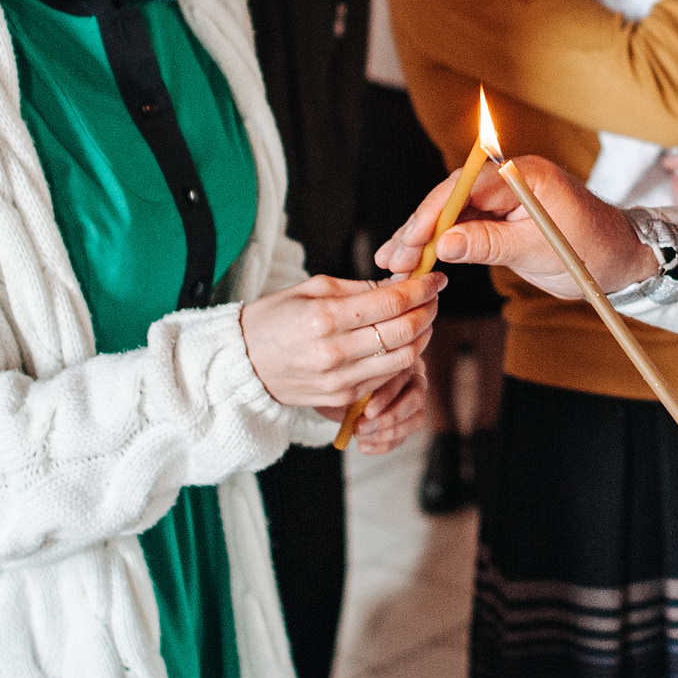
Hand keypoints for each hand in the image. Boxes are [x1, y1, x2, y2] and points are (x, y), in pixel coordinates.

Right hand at [239, 272, 442, 412]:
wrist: (242, 364)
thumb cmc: (276, 318)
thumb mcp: (312, 289)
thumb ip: (360, 288)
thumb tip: (401, 284)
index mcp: (325, 317)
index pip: (392, 302)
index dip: (421, 288)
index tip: (435, 278)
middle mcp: (335, 352)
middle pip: (404, 331)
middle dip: (428, 310)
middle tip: (433, 297)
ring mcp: (340, 380)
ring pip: (403, 358)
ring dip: (422, 335)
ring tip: (422, 318)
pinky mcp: (343, 399)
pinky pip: (387, 377)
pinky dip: (402, 357)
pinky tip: (401, 342)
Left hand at [342, 363, 429, 454]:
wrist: (343, 392)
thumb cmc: (349, 379)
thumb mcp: (350, 379)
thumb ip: (357, 386)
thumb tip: (354, 406)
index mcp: (402, 362)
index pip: (402, 377)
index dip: (386, 397)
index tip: (367, 411)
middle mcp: (415, 380)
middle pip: (417, 399)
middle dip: (389, 417)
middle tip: (361, 427)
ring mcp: (416, 404)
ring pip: (416, 421)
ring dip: (387, 434)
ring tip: (359, 437)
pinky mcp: (409, 424)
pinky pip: (404, 438)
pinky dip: (382, 446)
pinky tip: (363, 446)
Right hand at [377, 155, 657, 298]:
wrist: (621, 258)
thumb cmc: (591, 250)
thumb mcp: (537, 252)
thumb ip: (489, 244)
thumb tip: (443, 243)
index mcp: (524, 175)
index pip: (466, 187)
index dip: (433, 213)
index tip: (410, 239)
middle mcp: (510, 178)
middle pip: (452, 197)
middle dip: (419, 228)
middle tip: (393, 258)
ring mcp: (504, 196)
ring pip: (453, 213)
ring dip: (423, 237)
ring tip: (392, 262)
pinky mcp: (502, 215)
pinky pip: (465, 224)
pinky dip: (441, 242)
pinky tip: (416, 258)